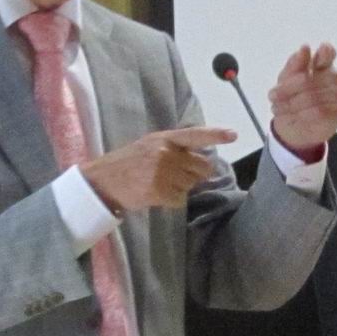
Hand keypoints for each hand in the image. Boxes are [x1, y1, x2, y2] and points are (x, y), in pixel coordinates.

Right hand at [83, 125, 238, 212]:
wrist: (102, 181)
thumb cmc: (126, 163)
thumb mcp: (148, 146)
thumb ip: (172, 148)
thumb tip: (199, 159)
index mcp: (163, 138)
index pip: (195, 134)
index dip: (216, 135)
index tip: (233, 135)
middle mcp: (166, 152)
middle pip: (202, 167)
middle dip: (195, 174)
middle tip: (176, 177)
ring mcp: (163, 172)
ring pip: (191, 185)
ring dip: (181, 188)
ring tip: (160, 185)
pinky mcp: (159, 190)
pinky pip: (180, 199)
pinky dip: (172, 201)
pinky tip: (157, 195)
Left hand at [268, 43, 336, 153]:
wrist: (295, 126)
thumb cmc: (292, 96)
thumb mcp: (287, 78)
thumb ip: (295, 63)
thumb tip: (305, 48)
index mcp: (322, 62)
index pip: (328, 52)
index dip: (322, 52)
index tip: (310, 56)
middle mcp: (335, 76)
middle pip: (307, 79)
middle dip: (287, 89)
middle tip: (272, 96)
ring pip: (311, 97)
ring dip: (291, 104)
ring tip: (278, 108)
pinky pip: (319, 111)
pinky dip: (302, 114)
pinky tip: (293, 116)